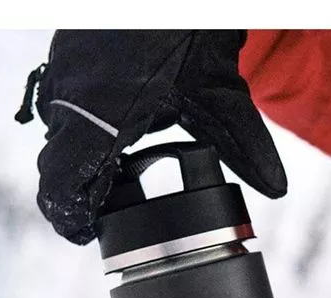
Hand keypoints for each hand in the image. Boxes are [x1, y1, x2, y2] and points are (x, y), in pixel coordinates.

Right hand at [18, 30, 286, 244]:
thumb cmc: (187, 29)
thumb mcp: (220, 92)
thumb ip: (244, 145)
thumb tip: (275, 190)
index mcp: (100, 114)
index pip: (62, 184)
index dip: (70, 218)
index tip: (87, 234)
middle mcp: (69, 95)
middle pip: (55, 166)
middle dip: (77, 193)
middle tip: (101, 215)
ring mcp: (60, 73)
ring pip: (57, 134)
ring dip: (78, 158)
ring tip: (109, 176)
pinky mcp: (64, 57)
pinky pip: (60, 105)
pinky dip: (79, 126)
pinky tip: (110, 130)